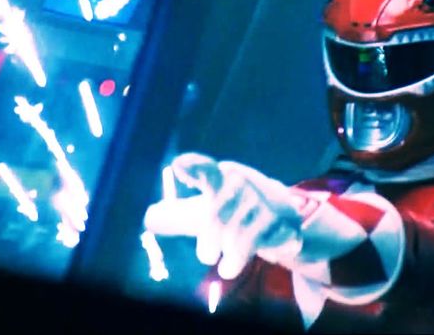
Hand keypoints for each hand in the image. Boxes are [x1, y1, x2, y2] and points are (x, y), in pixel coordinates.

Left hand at [144, 153, 302, 279]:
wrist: (284, 212)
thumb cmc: (234, 209)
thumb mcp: (205, 210)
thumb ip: (176, 215)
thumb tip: (148, 218)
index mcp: (220, 176)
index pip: (204, 168)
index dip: (192, 166)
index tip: (179, 166)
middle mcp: (242, 183)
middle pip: (215, 219)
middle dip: (208, 245)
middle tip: (207, 256)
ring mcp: (263, 200)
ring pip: (237, 240)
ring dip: (231, 260)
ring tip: (228, 266)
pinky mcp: (281, 220)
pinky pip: (261, 246)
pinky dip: (253, 256)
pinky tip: (259, 255)